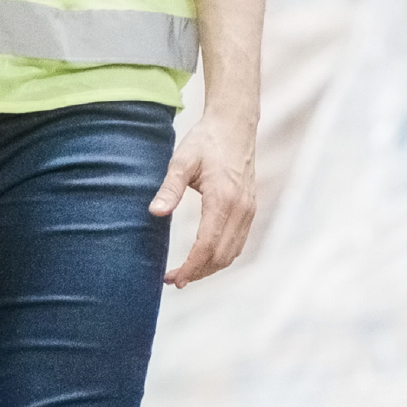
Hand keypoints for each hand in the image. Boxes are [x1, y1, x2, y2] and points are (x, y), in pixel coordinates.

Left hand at [151, 112, 256, 287]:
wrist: (234, 125)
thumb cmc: (205, 141)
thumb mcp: (181, 161)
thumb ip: (169, 188)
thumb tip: (155, 213)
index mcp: (223, 199)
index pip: (207, 246)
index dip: (191, 267)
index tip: (173, 279)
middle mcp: (241, 209)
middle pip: (221, 255)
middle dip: (198, 273)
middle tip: (172, 280)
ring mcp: (249, 210)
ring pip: (232, 252)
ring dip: (210, 267)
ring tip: (185, 274)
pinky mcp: (250, 209)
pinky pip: (239, 242)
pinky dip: (221, 256)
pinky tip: (203, 258)